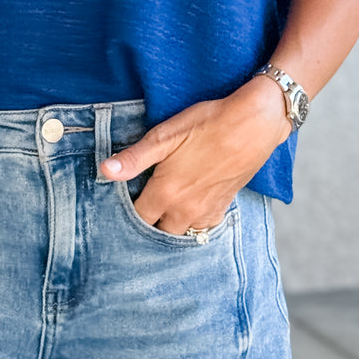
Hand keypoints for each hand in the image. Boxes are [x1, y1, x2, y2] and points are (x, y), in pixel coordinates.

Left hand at [99, 77, 292, 233]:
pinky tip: (187, 209)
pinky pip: (202, 229)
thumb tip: (105, 170)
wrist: (253, 124)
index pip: (137, 218)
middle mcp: (184, 210)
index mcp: (166, 193)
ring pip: (180, 234)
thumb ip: (135, 157)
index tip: (120, 202)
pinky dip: (192, 225)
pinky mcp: (222, 207)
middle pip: (157, 232)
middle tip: (140, 206)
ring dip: (168, 227)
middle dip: (146, 224)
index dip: (125, 212)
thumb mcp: (166, 135)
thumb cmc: (208, 124)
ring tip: (160, 212)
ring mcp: (206, 211)